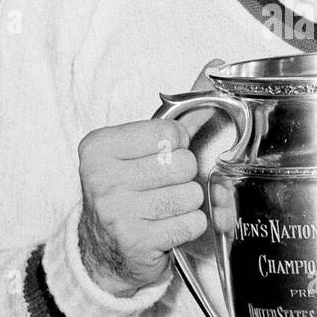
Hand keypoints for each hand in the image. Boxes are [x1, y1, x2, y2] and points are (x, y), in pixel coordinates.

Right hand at [77, 62, 220, 297]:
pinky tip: (166, 228)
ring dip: (188, 204)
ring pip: (192, 196)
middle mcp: (101, 177)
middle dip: (185, 178)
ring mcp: (116, 212)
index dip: (177, 146)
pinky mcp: (135, 241)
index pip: (171, 132)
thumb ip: (182, 106)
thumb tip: (217, 64)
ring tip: (164, 209)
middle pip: (184, 165)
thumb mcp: (144, 145)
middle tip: (163, 188)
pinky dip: (188, 227)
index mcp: (100, 146)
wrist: (103, 252)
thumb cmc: (129, 191)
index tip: (160, 157)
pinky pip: (192, 223)